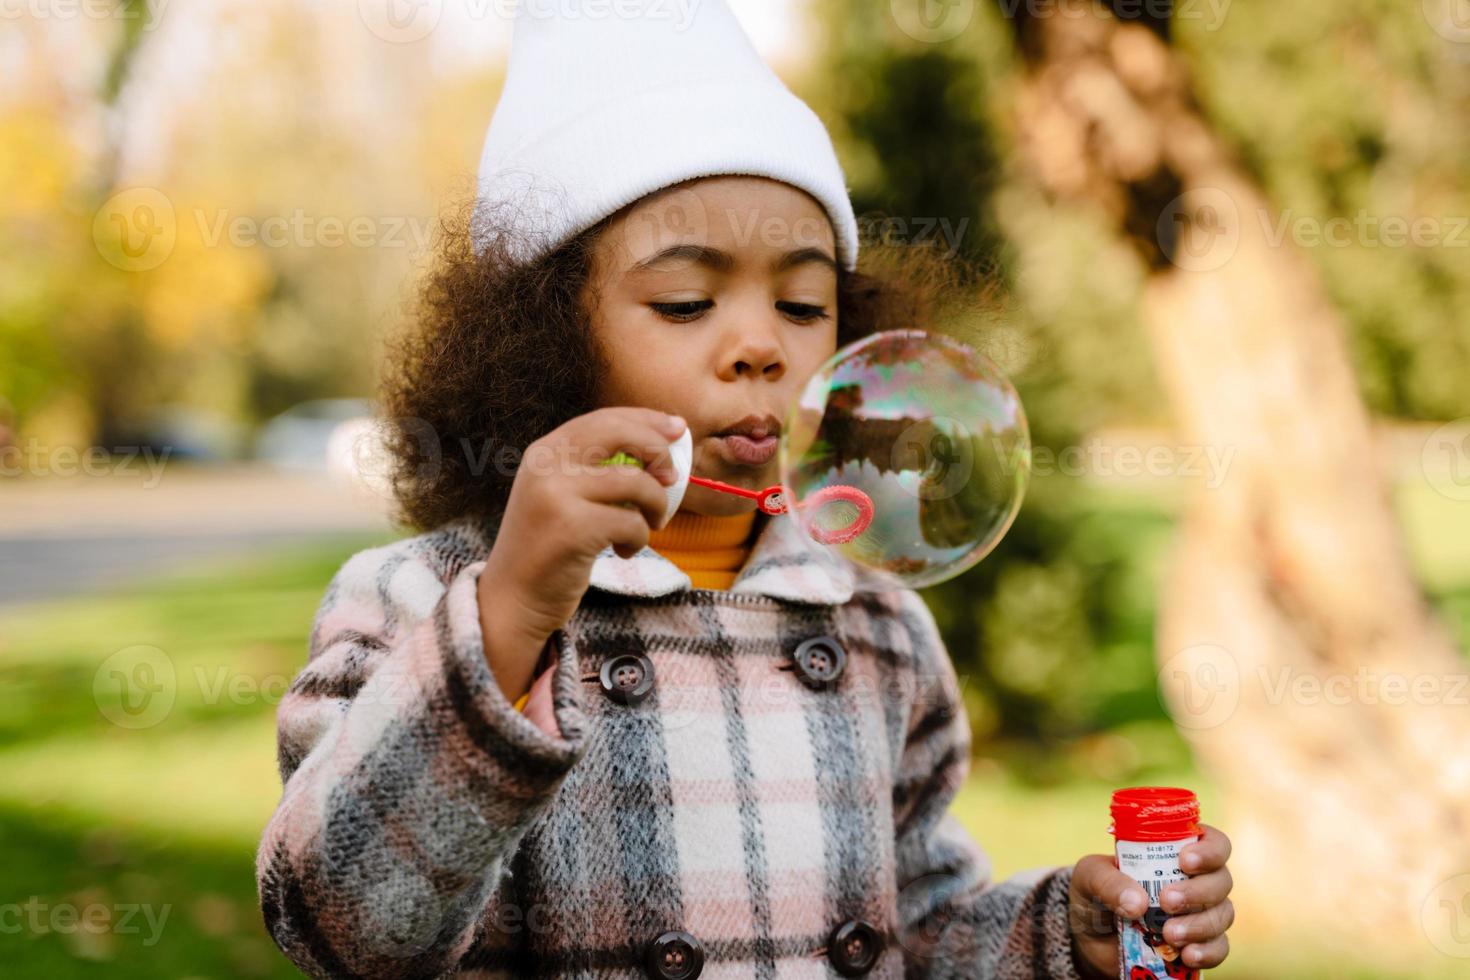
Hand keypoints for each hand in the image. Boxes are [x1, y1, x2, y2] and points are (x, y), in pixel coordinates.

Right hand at [477, 406, 685, 700]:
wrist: (512, 599)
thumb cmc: (548, 548)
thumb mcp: (560, 495)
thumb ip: (593, 469)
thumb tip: (660, 448)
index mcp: (544, 452)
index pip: (604, 419)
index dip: (646, 420)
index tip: (677, 429)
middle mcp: (546, 466)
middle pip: (620, 433)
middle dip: (658, 449)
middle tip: (673, 476)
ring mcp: (556, 495)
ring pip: (636, 482)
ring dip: (655, 506)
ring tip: (648, 526)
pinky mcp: (572, 528)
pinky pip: (632, 522)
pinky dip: (638, 539)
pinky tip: (623, 551)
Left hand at [1067, 823, 1233, 978]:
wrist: (1089, 938)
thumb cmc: (1094, 893)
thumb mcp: (1089, 877)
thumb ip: (1107, 882)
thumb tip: (1138, 903)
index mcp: (1174, 852)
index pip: (1213, 842)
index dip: (1209, 850)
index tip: (1185, 861)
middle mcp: (1195, 880)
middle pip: (1222, 880)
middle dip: (1197, 892)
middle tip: (1166, 902)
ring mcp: (1200, 913)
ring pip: (1223, 914)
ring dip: (1200, 925)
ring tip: (1169, 934)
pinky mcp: (1199, 944)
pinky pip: (1219, 948)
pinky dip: (1207, 952)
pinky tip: (1187, 955)